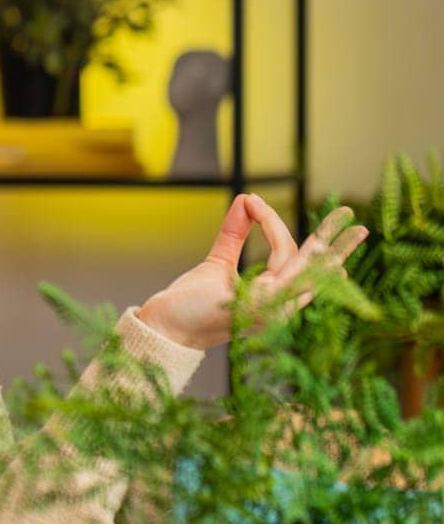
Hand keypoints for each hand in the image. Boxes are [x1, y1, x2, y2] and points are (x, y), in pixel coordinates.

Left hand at [135, 193, 367, 350]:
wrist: (166, 324)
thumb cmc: (191, 301)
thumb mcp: (218, 262)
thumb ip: (234, 234)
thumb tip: (247, 198)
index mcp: (271, 294)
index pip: (290, 260)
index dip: (276, 227)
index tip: (253, 201)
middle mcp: (277, 304)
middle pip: (314, 272)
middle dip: (336, 246)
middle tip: (356, 224)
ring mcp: (269, 308)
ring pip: (304, 271)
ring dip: (325, 247)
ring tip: (346, 227)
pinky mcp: (256, 307)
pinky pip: (281, 274)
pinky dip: (287, 250)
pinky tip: (309, 238)